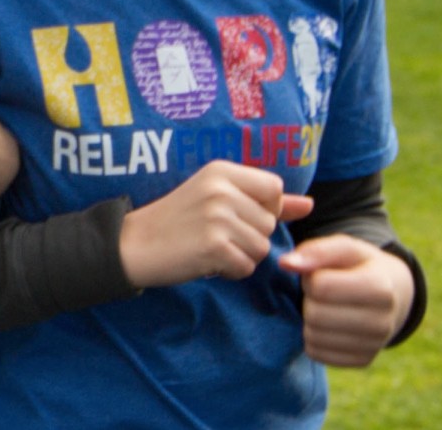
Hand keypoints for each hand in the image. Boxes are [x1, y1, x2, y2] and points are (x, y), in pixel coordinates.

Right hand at [117, 161, 313, 288]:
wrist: (132, 244)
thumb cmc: (176, 222)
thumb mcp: (217, 199)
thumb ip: (264, 200)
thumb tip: (309, 204)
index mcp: (221, 171)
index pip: (274, 188)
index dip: (264, 209)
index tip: (237, 216)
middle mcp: (221, 189)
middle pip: (269, 223)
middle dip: (249, 237)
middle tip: (214, 236)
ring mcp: (217, 216)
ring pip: (261, 247)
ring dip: (240, 256)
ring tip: (210, 248)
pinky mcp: (213, 245)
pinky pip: (246, 267)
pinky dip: (229, 271)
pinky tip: (206, 262)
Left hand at [281, 235, 414, 367]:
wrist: (392, 295)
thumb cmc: (361, 266)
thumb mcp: (345, 249)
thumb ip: (316, 251)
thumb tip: (285, 263)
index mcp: (380, 288)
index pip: (321, 287)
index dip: (311, 278)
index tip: (322, 275)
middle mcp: (383, 322)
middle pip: (315, 315)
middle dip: (310, 300)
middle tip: (323, 293)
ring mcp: (374, 346)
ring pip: (313, 337)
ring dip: (310, 320)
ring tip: (327, 307)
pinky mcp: (362, 361)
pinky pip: (316, 353)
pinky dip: (314, 338)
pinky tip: (329, 325)